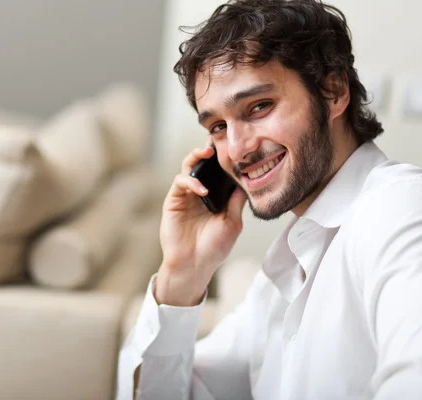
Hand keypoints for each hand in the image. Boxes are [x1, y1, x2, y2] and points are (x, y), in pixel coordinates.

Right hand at [156, 144, 246, 305]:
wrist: (194, 265)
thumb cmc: (214, 248)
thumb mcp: (233, 223)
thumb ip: (237, 202)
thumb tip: (247, 181)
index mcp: (216, 196)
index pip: (220, 171)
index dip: (225, 158)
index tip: (235, 145)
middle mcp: (200, 192)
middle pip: (203, 163)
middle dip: (209, 149)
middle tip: (217, 140)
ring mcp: (186, 195)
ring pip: (188, 167)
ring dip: (197, 156)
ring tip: (207, 152)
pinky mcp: (173, 200)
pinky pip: (180, 182)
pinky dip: (190, 182)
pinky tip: (202, 190)